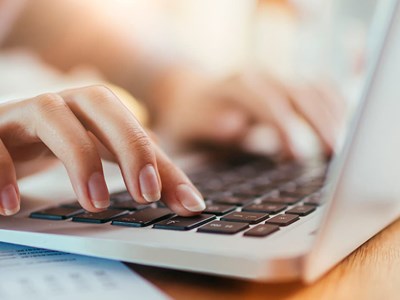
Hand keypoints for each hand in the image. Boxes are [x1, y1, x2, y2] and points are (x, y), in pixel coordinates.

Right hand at [0, 85, 204, 215]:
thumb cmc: (52, 143)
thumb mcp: (98, 152)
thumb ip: (141, 169)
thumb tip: (187, 193)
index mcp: (88, 109)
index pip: (133, 125)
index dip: (159, 160)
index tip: (185, 201)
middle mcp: (60, 103)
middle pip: (98, 101)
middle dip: (129, 145)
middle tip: (147, 194)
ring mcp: (21, 114)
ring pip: (49, 113)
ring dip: (78, 157)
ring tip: (96, 203)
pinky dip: (2, 170)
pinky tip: (13, 204)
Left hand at [151, 70, 344, 158]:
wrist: (188, 96)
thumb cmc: (188, 119)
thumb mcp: (188, 126)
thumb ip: (210, 126)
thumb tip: (236, 126)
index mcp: (234, 87)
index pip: (267, 102)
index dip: (285, 127)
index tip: (298, 156)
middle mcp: (259, 78)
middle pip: (299, 93)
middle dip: (319, 123)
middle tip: (333, 155)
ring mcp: (274, 80)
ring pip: (314, 90)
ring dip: (332, 117)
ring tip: (341, 149)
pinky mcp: (285, 87)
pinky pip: (319, 90)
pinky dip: (333, 107)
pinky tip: (340, 128)